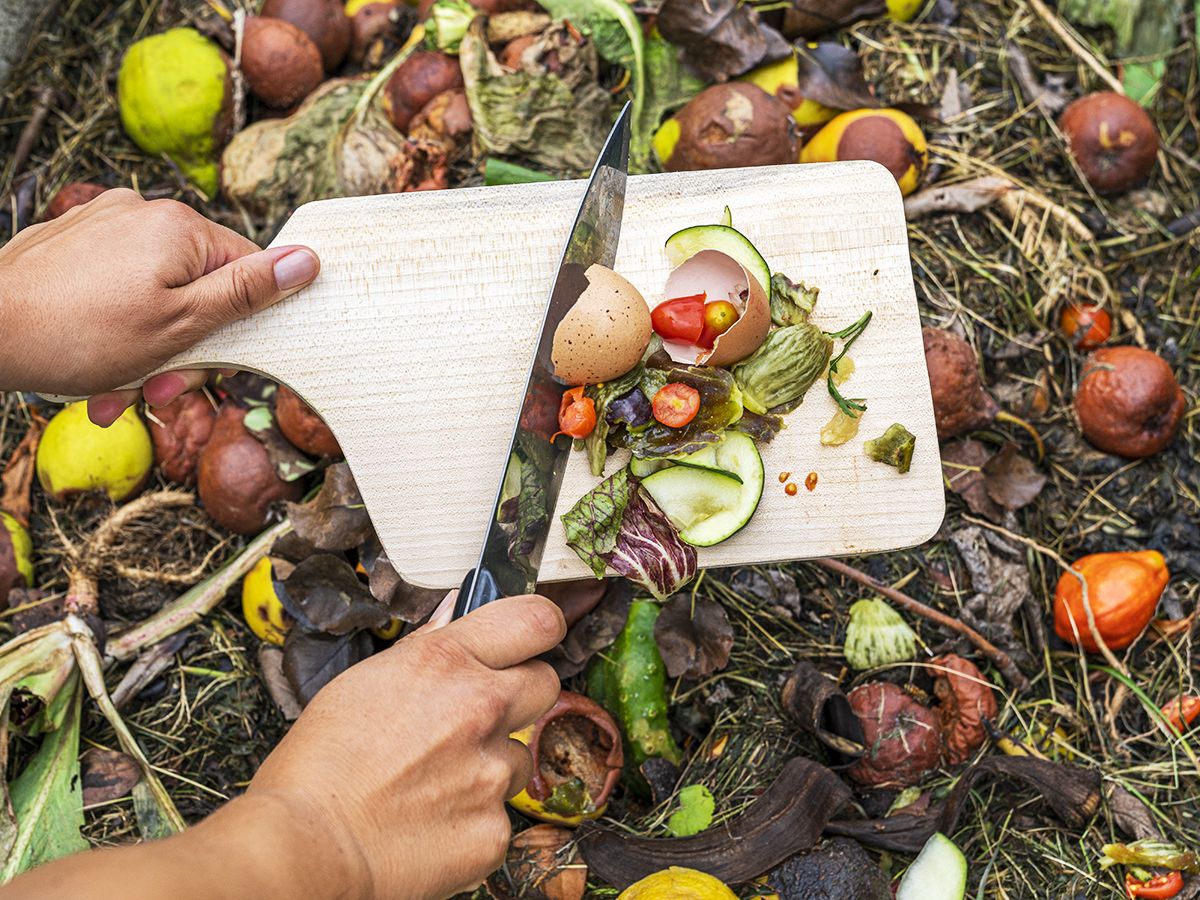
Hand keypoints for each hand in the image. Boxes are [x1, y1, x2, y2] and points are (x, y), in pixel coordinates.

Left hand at [0, 189, 318, 423]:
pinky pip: (117, 289)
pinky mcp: (72, 242)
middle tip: (153, 390)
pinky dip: (114, 330)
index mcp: (180, 227)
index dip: (240, 327)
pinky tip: (93, 364)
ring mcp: (103, 224)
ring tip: (113, 389)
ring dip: (146, 350)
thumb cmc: (79, 334)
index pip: (248, 272)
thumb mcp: (183, 324)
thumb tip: (309, 260)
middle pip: (199, 289)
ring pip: (156, 296)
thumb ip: (249, 293)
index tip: (212, 365)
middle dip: (183, 349)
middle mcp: (144, 213)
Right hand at [242, 593, 565, 898]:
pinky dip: (475, 816)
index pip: (536, 620)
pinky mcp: (495, 828)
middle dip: (520, 694)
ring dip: (491, 762)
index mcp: (446, 662)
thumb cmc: (321, 765)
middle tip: (479, 714)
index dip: (539, 627)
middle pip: (544, 682)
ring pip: (519, 754)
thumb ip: (427, 650)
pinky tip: (433, 817)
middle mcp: (480, 709)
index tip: (534, 637)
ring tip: (436, 779)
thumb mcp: (366, 680)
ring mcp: (492, 772)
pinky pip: (501, 812)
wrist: (309, 846)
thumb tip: (455, 619)